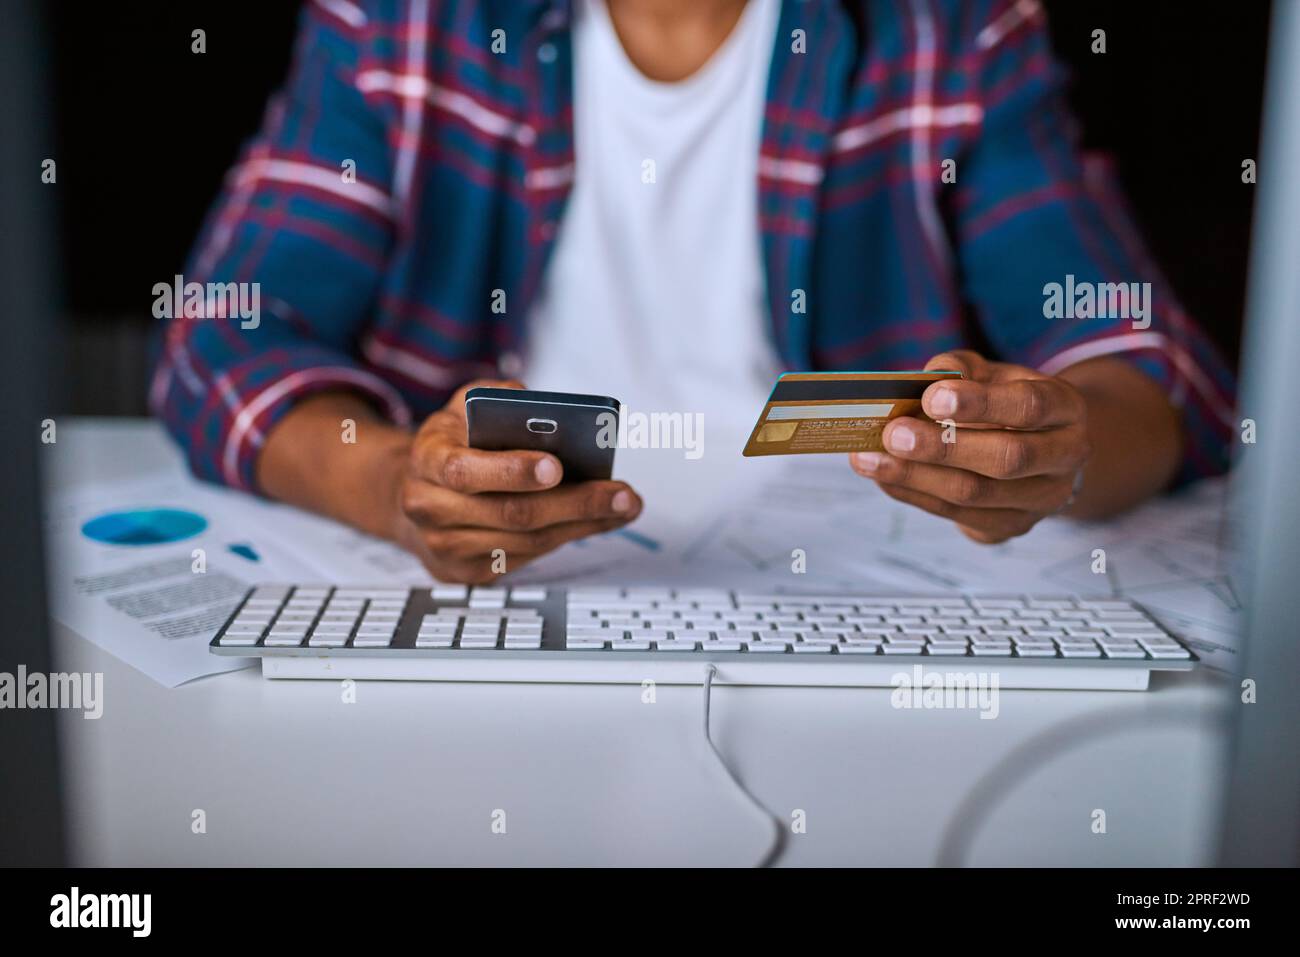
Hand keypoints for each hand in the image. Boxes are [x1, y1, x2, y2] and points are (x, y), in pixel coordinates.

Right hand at [393, 380, 642, 582]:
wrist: (413, 494)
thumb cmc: (450, 444)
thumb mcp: (462, 407)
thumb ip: (494, 396)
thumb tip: (535, 403)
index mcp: (427, 460)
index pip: (465, 471)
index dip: (512, 471)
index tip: (557, 466)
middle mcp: (430, 508)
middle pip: (510, 513)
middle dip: (574, 503)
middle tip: (621, 494)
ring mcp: (447, 546)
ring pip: (526, 542)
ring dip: (582, 525)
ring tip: (624, 505)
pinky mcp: (468, 572)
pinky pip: (526, 558)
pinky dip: (568, 537)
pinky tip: (599, 521)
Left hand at [849, 351, 1090, 542]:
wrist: (1039, 446)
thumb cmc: (1005, 400)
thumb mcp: (991, 373)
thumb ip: (958, 368)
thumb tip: (923, 380)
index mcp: (1065, 410)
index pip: (1030, 407)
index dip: (981, 403)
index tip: (931, 398)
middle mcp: (1064, 459)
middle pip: (1006, 459)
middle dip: (943, 448)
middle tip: (892, 434)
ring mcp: (1041, 501)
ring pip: (976, 496)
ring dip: (915, 477)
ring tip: (869, 459)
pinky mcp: (1011, 526)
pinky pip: (958, 515)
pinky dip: (914, 494)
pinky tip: (883, 477)